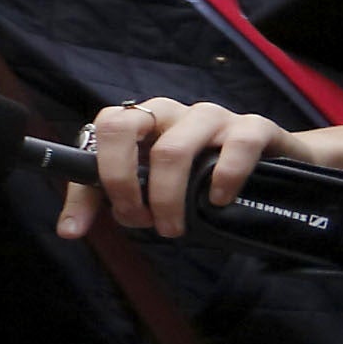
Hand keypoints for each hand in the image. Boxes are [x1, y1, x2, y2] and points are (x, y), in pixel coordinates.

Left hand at [57, 98, 312, 240]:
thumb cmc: (200, 176)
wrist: (274, 164)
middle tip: (140, 219)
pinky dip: (223, 179)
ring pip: (172, 150)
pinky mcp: (253, 128)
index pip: (101, 130)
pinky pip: (236, 146)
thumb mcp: (151, 187)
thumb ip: (106, 201)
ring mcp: (210, 116)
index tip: (113, 213)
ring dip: (167, 197)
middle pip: (123, 128)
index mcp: (139, 121)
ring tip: (174, 227)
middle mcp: (169, 112)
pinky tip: (218, 201)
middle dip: (122, 182)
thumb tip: (68, 230)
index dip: (99, 174)